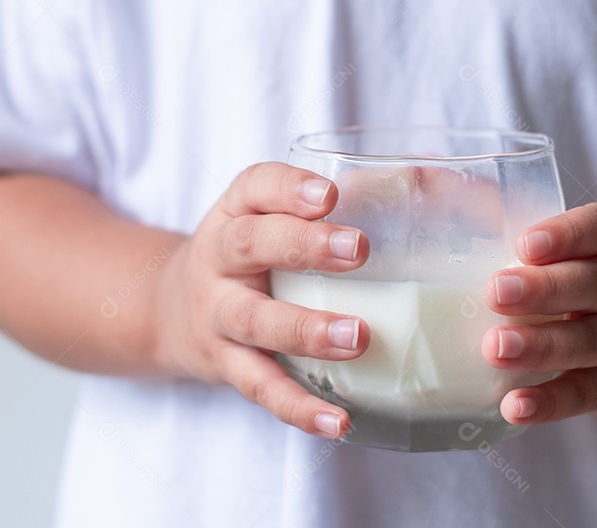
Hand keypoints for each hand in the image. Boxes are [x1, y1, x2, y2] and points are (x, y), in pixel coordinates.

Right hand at [151, 162, 370, 437]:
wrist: (171, 309)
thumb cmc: (248, 257)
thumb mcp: (266, 217)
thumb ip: (327, 203)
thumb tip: (425, 173)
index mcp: (235, 213)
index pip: (255, 186)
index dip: (288, 188)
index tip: (330, 193)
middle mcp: (219, 259)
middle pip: (250, 244)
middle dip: (304, 246)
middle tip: (360, 249)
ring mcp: (218, 314)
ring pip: (256, 320)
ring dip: (306, 330)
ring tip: (358, 337)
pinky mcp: (226, 364)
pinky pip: (262, 388)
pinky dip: (298, 407)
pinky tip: (337, 422)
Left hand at [481, 203, 596, 424]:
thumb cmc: (567, 276)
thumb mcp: (557, 246)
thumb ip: (503, 226)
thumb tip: (419, 190)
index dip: (565, 235)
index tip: (524, 243)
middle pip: (592, 285)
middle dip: (544, 289)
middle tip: (494, 292)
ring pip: (589, 341)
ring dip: (541, 345)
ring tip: (493, 348)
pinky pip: (585, 395)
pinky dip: (550, 402)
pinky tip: (514, 406)